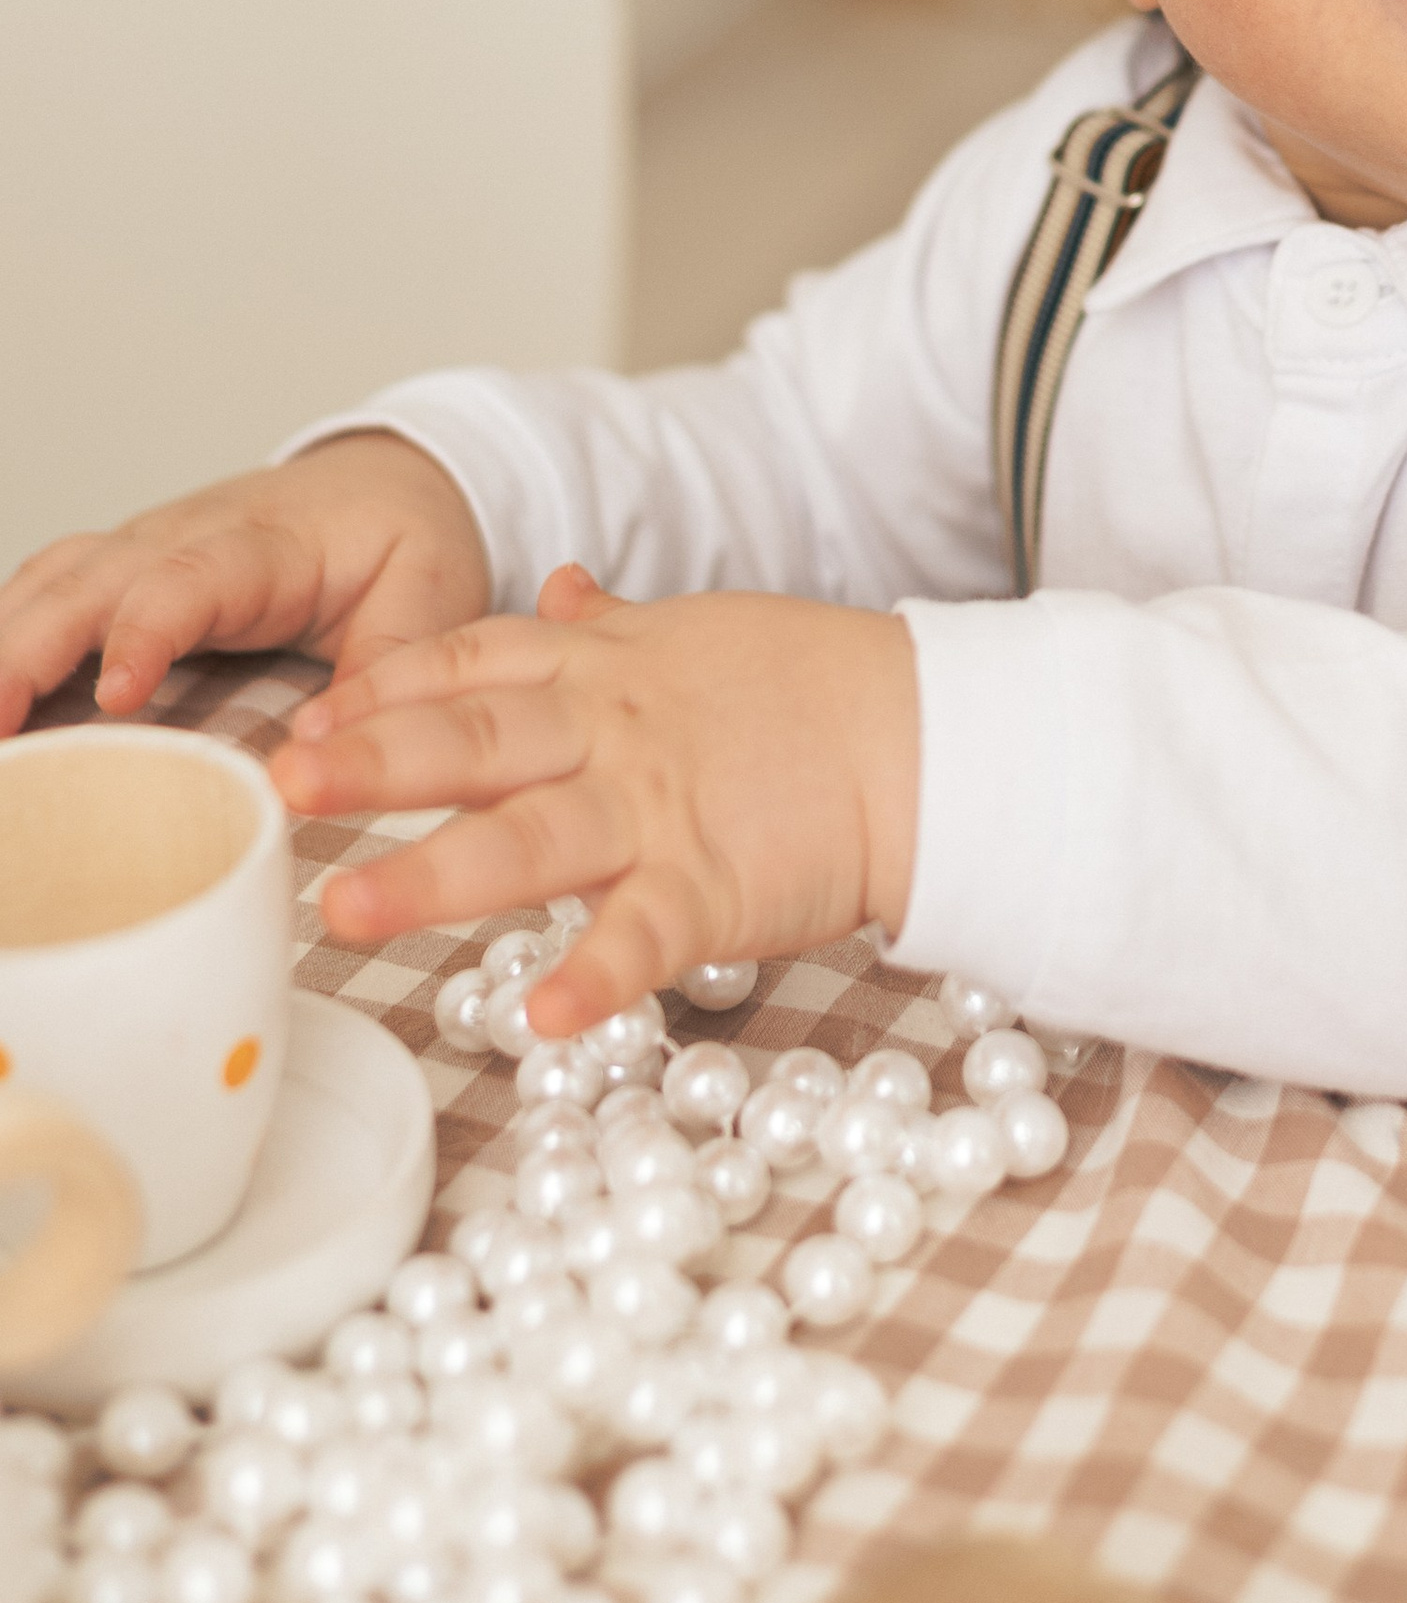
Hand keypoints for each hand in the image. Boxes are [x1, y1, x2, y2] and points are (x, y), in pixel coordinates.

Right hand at [0, 437, 491, 737]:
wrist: (393, 476)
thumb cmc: (408, 538)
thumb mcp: (432, 596)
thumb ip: (389, 669)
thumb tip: (327, 751)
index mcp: (266, 543)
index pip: (188, 580)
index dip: (143, 634)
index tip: (114, 697)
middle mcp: (186, 535)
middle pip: (87, 578)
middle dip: (27, 649)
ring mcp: (144, 546)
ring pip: (49, 581)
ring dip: (3, 644)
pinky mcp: (124, 568)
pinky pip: (45, 593)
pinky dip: (9, 637)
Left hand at [271, 565, 920, 1031]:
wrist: (926, 735)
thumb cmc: (809, 687)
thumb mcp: (697, 634)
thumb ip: (612, 622)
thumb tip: (560, 585)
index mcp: (604, 668)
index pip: (471, 665)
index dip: (383, 691)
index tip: (306, 717)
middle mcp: (613, 730)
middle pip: (477, 740)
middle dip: (374, 761)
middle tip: (285, 782)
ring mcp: (661, 808)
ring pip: (531, 838)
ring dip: (436, 876)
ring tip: (349, 909)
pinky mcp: (715, 885)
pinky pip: (644, 936)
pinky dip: (594, 977)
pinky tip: (541, 1017)